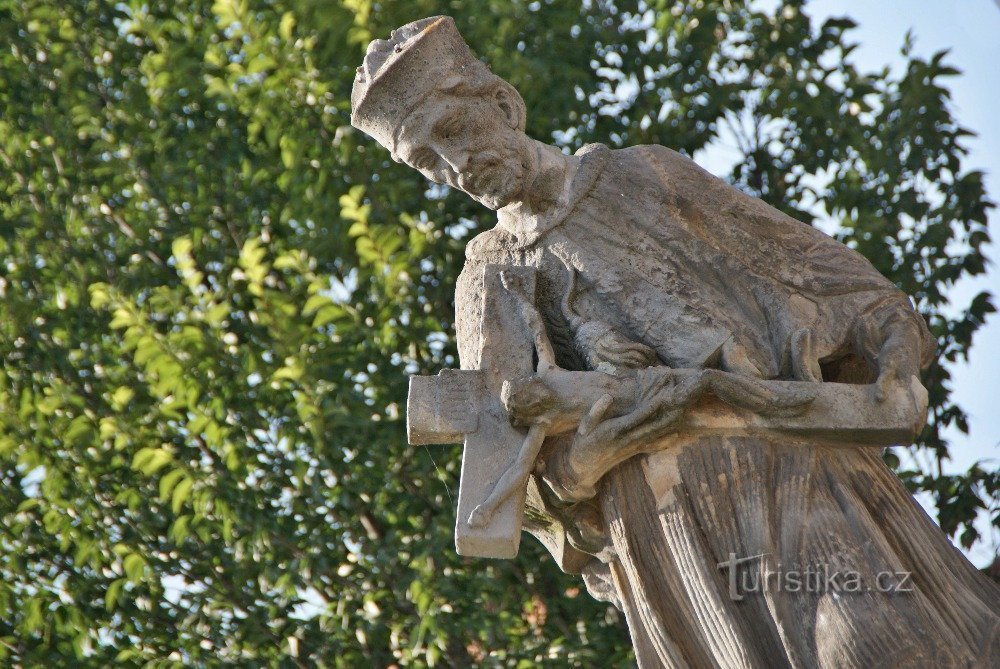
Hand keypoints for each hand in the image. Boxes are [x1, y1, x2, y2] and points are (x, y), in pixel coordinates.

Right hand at [543, 369, 701, 501]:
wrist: (583, 468)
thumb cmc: (582, 444)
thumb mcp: (583, 427)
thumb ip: (596, 412)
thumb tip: (608, 396)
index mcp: (613, 431)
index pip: (636, 418)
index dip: (649, 409)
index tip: (661, 398)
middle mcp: (625, 440)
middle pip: (650, 427)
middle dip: (665, 416)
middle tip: (680, 405)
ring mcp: (630, 447)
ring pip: (653, 436)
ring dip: (668, 426)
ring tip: (681, 415)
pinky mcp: (632, 452)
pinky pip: (651, 446)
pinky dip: (664, 440)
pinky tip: (676, 435)